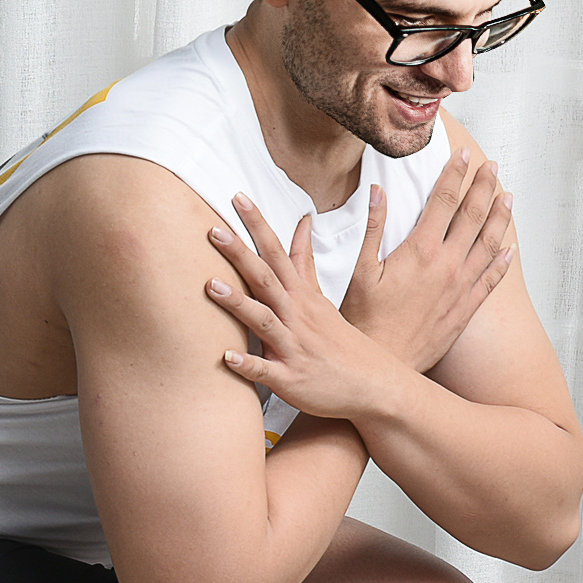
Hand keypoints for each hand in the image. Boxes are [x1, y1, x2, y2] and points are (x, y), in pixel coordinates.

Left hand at [205, 194, 380, 422]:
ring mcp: (292, 347)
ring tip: (210, 285)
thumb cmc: (340, 342)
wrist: (372, 386)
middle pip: (266, 278)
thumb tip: (302, 221)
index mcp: (301, 296)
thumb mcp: (321, 297)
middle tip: (214, 230)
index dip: (258, 225)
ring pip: (263, 321)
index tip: (237, 197)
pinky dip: (247, 365)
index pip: (277, 252)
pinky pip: (265, 371)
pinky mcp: (290, 379)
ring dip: (238, 303)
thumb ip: (305, 260)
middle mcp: (296, 317)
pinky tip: (225, 357)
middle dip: (240, 254)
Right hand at [343, 148, 514, 372]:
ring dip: (500, 217)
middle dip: (484, 186)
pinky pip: (491, 279)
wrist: (384, 364)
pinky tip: (510, 247)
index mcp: (420, 250)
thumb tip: (379, 193)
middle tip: (492, 166)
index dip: (455, 173)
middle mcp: (447, 265)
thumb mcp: (360, 271)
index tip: (463, 154)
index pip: (444, 200)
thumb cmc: (366, 321)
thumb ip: (373, 229)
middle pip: (473, 215)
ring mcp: (461, 287)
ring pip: (488, 243)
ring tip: (508, 196)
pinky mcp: (466, 309)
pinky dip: (503, 260)